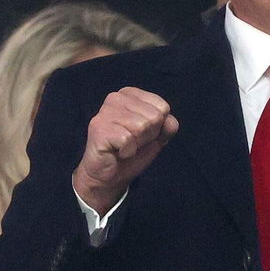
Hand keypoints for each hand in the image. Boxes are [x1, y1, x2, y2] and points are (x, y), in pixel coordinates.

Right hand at [72, 87, 177, 212]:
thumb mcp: (156, 137)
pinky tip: (117, 152)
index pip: (162, 107)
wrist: (109, 176)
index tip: (142, 135)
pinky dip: (127, 151)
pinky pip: (128, 139)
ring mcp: (105, 111)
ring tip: (125, 147)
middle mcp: (115, 98)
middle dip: (148, 136)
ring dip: (137, 144)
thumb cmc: (130, 153)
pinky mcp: (99, 128)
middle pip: (154, 117)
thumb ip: (167, 126)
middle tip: (132, 143)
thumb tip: (170, 122)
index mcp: (130, 94)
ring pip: (141, 127)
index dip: (157, 127)